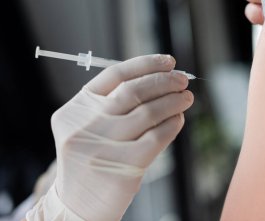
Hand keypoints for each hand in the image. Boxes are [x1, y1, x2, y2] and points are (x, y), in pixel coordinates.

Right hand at [51, 55, 192, 220]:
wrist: (79, 205)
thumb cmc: (92, 160)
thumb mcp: (90, 127)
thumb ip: (114, 105)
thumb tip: (160, 81)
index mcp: (76, 109)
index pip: (115, 75)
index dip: (146, 64)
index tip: (169, 62)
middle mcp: (85, 125)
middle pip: (134, 91)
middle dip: (164, 81)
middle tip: (183, 80)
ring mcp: (103, 145)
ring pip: (148, 112)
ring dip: (173, 101)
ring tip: (186, 97)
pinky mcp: (124, 166)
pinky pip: (157, 137)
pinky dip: (172, 124)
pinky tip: (178, 119)